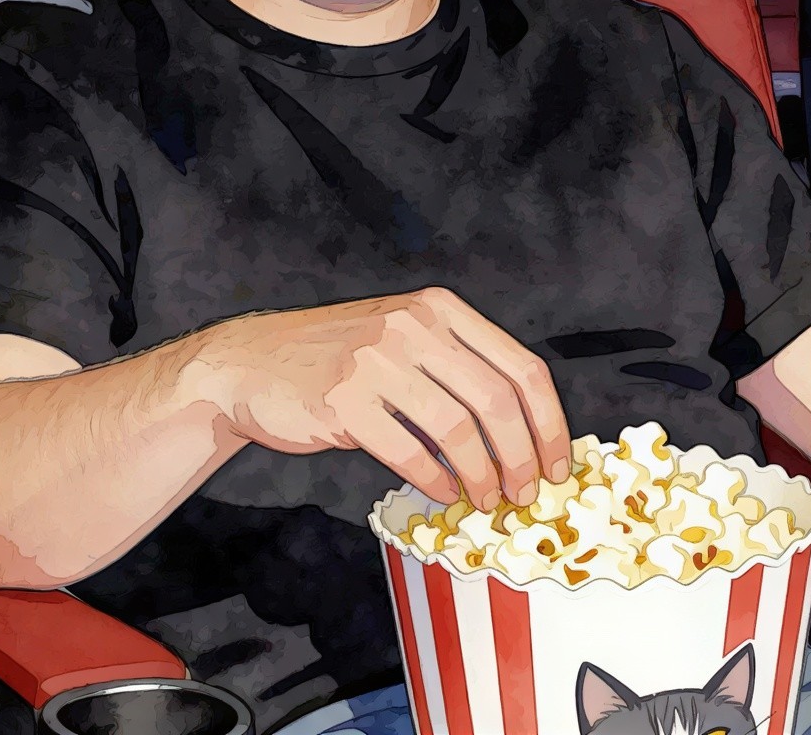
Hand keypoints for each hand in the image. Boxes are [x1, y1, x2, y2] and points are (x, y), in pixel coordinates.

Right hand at [186, 286, 573, 510]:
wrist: (251, 362)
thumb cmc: (336, 358)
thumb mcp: (403, 338)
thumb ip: (456, 368)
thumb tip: (523, 435)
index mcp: (438, 308)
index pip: (521, 367)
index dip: (550, 424)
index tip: (558, 464)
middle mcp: (412, 326)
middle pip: (498, 401)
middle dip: (523, 458)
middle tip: (527, 493)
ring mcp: (375, 361)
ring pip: (459, 429)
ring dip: (482, 476)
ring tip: (485, 500)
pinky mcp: (344, 401)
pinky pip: (410, 451)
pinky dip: (436, 480)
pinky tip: (442, 492)